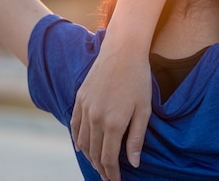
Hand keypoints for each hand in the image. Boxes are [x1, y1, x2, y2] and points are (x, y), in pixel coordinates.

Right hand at [71, 40, 151, 180]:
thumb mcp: (144, 110)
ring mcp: (85, 107)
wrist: (123, 51)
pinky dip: (77, 139)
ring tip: (97, 165)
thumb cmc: (138, 79)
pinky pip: (75, 125)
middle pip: (94, 152)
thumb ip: (136, 138)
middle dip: (100, 168)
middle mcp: (95, 118)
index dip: (112, 173)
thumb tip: (134, 163)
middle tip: (107, 177)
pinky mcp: (80, 97)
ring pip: (83, 141)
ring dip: (89, 156)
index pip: (108, 158)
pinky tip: (80, 147)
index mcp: (113, 123)